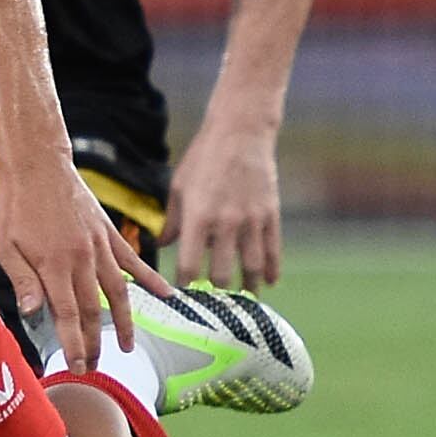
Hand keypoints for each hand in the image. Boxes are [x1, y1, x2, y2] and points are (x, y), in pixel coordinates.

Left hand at [0, 162, 169, 367]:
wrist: (38, 165)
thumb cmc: (15, 206)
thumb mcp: (6, 245)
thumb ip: (23, 280)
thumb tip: (31, 314)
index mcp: (53, 266)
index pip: (67, 315)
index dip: (74, 344)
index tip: (79, 367)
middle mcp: (81, 260)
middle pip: (92, 311)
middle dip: (94, 343)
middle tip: (95, 368)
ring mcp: (99, 247)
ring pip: (117, 292)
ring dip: (122, 323)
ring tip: (127, 347)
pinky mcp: (109, 233)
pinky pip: (133, 261)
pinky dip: (151, 279)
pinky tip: (169, 294)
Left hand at [166, 121, 284, 289]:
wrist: (240, 132)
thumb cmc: (203, 158)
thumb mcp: (179, 187)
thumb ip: (172, 221)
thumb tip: (162, 246)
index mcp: (198, 217)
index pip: (190, 265)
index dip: (185, 285)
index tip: (183, 297)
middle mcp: (226, 223)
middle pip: (222, 274)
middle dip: (216, 292)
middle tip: (213, 304)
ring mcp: (252, 220)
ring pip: (252, 267)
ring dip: (247, 288)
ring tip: (243, 301)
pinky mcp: (271, 214)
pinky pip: (274, 249)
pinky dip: (273, 269)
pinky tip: (270, 282)